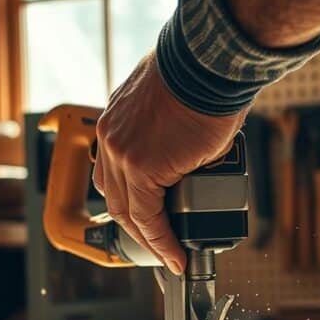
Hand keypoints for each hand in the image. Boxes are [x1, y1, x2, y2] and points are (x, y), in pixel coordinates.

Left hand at [93, 51, 246, 274]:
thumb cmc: (203, 75)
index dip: (130, 200)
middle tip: (157, 246)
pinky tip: (175, 255)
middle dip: (137, 227)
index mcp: (117, 120)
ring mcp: (122, 153)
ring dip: (151, 239)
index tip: (146, 220)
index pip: (114, 171)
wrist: (208, 63)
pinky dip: (163, 240)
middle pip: (116, 196)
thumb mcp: (175, 105)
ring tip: (170, 256)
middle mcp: (111, 137)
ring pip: (130, 212)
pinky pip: (149, 217)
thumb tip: (190, 161)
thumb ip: (169, 135)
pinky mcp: (141, 168)